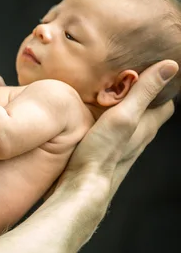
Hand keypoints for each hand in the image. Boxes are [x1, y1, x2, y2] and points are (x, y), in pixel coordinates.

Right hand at [47, 60, 178, 200]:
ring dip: (124, 107)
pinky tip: (95, 114)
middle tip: (129, 76)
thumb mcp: (124, 115)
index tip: (152, 70)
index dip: (163, 86)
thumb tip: (171, 66)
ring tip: (111, 91)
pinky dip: (109, 118)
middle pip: (148, 112)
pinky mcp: (105, 152)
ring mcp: (122, 147)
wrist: (81, 186)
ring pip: (129, 122)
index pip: (165, 104)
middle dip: (142, 95)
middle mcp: (138, 138)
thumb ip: (144, 91)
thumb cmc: (102, 152)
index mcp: (147, 126)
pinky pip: (112, 130)